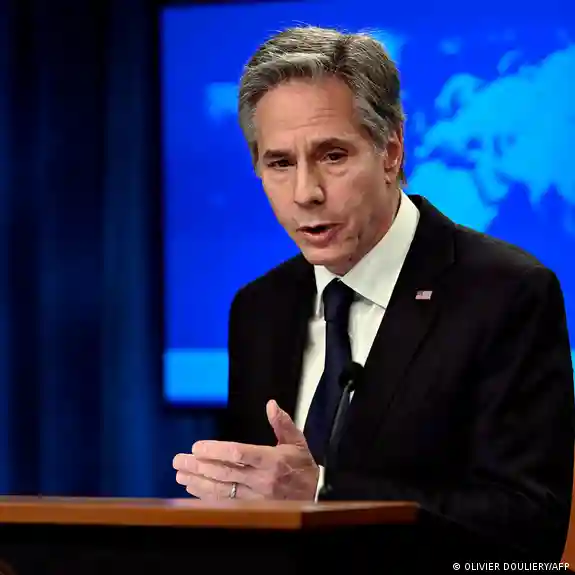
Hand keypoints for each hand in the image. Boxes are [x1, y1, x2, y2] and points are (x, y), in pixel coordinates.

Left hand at [172, 400, 318, 500]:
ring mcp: (256, 497)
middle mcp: (262, 480)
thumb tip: (271, 405)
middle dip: (199, 466)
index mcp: (272, 460)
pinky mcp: (251, 508)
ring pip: (221, 489)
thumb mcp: (297, 442)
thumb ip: (283, 423)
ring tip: (180, 473)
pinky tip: (192, 488)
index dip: (216, 451)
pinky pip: (224, 502)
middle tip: (179, 459)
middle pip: (225, 472)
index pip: (239, 454)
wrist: (314, 497)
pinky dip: (206, 495)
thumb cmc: (302, 467)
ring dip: (198, 481)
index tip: (198, 447)